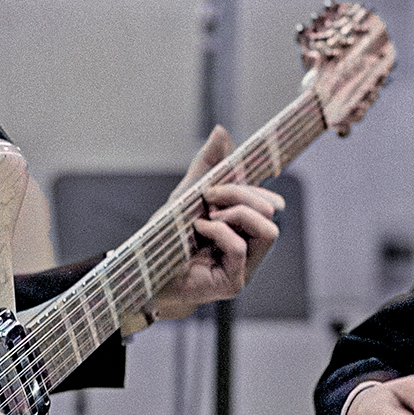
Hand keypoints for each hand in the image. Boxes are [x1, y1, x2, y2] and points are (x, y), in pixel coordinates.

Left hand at [153, 125, 283, 320]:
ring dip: (237, 213)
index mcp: (245, 228)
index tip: (216, 184)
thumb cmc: (167, 236)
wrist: (142, 271)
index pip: (271, 201)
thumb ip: (207, 164)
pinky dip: (219, 231)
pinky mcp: (232, 283)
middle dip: (241, 194)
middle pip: (272, 210)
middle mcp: (251, 248)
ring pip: (268, 230)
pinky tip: (199, 229)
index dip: (253, 186)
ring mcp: (245, 268)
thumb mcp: (187, 193)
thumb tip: (221, 131)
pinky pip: (239, 247)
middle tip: (209, 197)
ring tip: (208, 215)